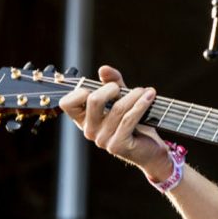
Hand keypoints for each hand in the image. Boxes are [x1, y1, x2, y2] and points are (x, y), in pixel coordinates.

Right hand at [58, 65, 170, 179]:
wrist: (151, 149)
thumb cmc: (134, 122)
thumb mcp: (121, 99)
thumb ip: (112, 83)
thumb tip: (103, 69)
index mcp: (84, 120)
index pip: (67, 103)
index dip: (81, 90)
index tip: (100, 88)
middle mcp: (89, 131)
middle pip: (94, 100)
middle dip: (112, 88)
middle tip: (124, 89)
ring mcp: (103, 140)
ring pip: (117, 108)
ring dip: (134, 95)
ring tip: (145, 91)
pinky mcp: (118, 145)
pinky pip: (129, 119)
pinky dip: (142, 104)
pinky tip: (150, 96)